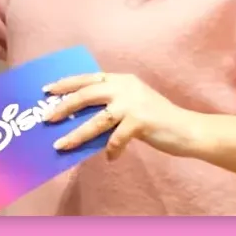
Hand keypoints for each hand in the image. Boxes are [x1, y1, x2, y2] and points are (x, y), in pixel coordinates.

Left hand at [44, 72, 205, 160]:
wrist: (188, 129)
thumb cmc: (157, 119)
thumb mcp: (132, 103)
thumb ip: (110, 104)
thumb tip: (79, 116)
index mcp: (121, 79)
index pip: (87, 78)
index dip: (66, 83)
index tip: (47, 90)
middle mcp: (125, 87)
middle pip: (86, 95)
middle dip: (64, 107)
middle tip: (47, 119)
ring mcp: (133, 104)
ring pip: (96, 120)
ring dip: (77, 135)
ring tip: (61, 146)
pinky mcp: (141, 121)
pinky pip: (116, 139)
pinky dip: (111, 149)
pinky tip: (110, 158)